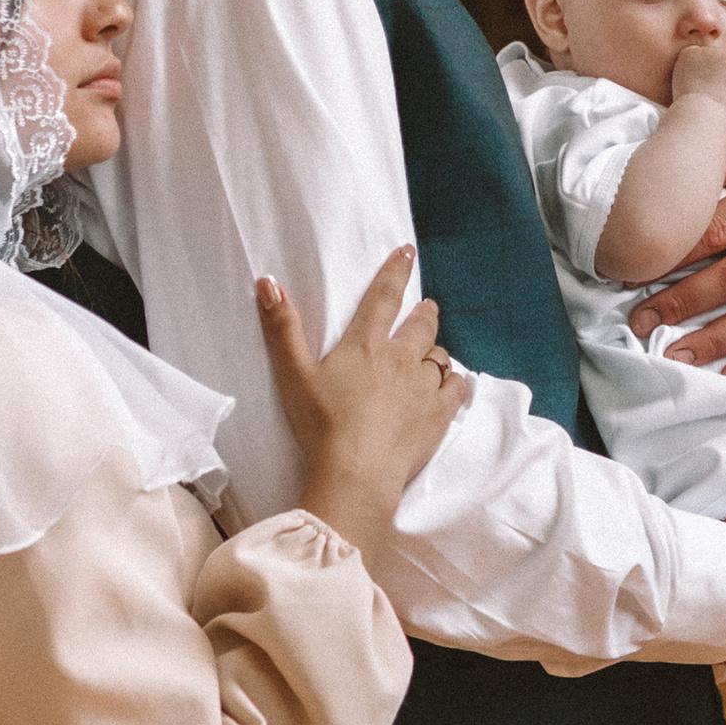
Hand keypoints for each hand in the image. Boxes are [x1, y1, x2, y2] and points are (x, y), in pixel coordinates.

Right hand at [258, 247, 470, 547]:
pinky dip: (455, 382)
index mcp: (366, 345)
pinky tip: (452, 384)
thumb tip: (268, 282)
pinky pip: (457, 388)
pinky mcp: (439, 415)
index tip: (407, 252)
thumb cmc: (321, 424)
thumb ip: (283, 328)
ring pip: (439, 356)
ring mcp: (424, 387)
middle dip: (424, 313)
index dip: (395, 271)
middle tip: (427, 307)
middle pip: (421, 325)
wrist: (356, 472)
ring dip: (435, 349)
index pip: (384, 296)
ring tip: (432, 350)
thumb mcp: (293, 374)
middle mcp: (401, 359)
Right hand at [669, 43, 725, 115]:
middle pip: (725, 59)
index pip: (704, 58)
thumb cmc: (691, 113)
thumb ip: (697, 81)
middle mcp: (708, 50)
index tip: (716, 88)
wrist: (700, 114)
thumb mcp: (685, 92)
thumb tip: (716, 85)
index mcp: (688, 55)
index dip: (713, 72)